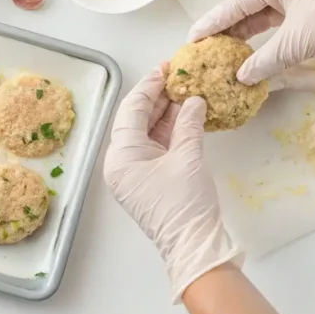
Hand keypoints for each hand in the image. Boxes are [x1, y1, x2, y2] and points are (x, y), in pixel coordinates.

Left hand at [103, 65, 242, 302]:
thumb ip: (189, 124)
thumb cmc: (185, 206)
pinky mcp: (150, 178)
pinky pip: (156, 145)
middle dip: (157, 96)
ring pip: (147, 131)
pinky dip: (170, 129)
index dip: (149, 85)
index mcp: (120, 157)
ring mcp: (135, 172)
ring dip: (166, 111)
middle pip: (136, 119)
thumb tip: (193, 100)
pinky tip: (186, 113)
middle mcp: (122, 163)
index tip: (165, 67)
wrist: (194, 246)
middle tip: (177, 75)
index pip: (131, 110)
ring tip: (185, 89)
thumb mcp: (188, 158)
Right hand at [187, 0, 314, 84]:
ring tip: (222, 63)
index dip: (212, 23)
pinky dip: (267, 52)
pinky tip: (253, 67)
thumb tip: (242, 77)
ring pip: (262, 27)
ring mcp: (298, 7)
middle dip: (225, 35)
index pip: (234, 4)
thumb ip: (266, 59)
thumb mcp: (298, 38)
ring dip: (245, 45)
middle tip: (203, 55)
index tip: (192, 40)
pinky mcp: (311, 24)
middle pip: (245, 14)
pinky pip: (279, 38)